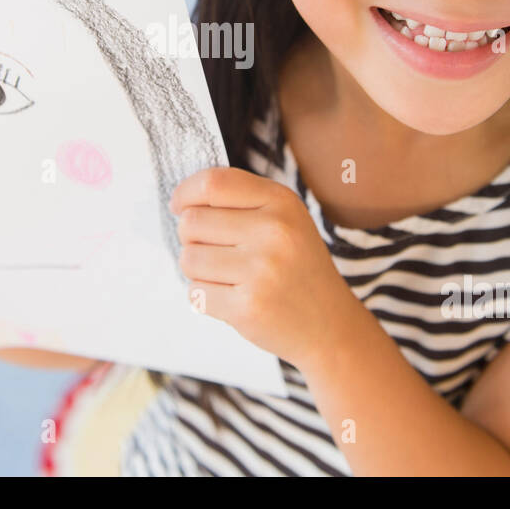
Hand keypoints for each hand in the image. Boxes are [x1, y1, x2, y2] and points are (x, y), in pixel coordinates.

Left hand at [171, 166, 359, 367]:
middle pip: (192, 222)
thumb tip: (182, 202)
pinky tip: (232, 297)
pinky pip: (195, 292)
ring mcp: (261, 271)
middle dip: (191, 237)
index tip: (179, 206)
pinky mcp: (247, 307)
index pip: (212, 183)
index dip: (185, 193)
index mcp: (281, 202)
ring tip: (226, 276)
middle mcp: (274, 232)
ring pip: (188, 258)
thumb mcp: (286, 219)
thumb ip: (241, 201)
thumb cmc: (297, 267)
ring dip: (197, 269)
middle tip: (213, 250)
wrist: (329, 325)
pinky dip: (205, 296)